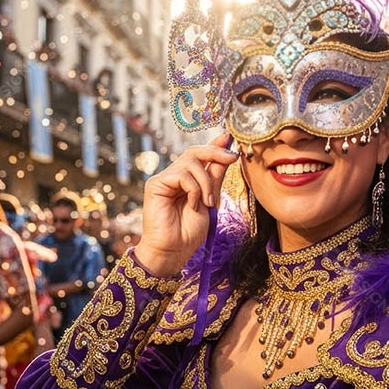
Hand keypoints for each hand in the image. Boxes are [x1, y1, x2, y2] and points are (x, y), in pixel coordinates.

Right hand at [135, 134, 238, 276]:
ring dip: (206, 182)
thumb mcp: (210, 201)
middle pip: (194, 152)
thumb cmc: (189, 232)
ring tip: (208, 202)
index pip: (200, 156)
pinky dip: (194, 189)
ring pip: (191, 162)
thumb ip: (215, 178)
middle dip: (215, 152)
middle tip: (232, 157)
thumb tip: (227, 153)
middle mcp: (174, 176)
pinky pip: (182, 175)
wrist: (173, 252)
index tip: (229, 137)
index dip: (215, 145)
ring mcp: (164, 179)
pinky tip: (194, 204)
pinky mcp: (156, 184)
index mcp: (187, 180)